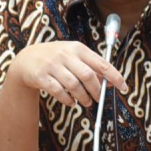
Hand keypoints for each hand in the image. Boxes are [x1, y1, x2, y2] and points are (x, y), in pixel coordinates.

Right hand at [10, 41, 127, 106]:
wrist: (26, 59)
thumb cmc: (56, 58)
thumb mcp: (73, 56)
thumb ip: (91, 67)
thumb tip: (110, 82)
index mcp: (77, 48)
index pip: (101, 62)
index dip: (114, 76)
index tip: (123, 87)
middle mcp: (65, 54)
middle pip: (88, 75)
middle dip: (96, 91)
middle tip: (98, 99)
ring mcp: (52, 65)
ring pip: (74, 85)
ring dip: (83, 97)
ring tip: (85, 102)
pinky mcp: (41, 76)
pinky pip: (59, 92)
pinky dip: (68, 100)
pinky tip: (71, 102)